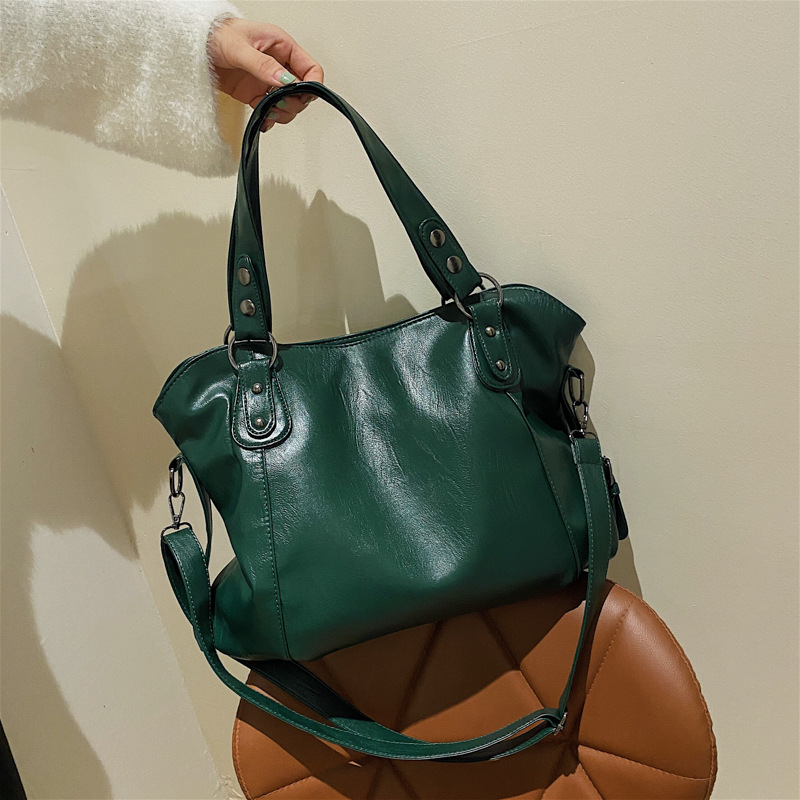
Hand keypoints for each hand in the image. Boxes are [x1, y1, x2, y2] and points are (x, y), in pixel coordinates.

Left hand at [208, 18, 323, 130]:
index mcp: (282, 47)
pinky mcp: (256, 94)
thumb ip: (263, 65)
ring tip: (268, 111)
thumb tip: (284, 80)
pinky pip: (271, 112)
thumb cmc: (216, 34)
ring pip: (289, 105)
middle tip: (278, 104)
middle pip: (302, 92)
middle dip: (294, 102)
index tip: (300, 96)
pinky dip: (269, 119)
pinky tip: (263, 119)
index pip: (311, 69)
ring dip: (282, 113)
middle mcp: (279, 65)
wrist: (194, 46)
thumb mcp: (240, 47)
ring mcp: (268, 81)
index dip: (312, 85)